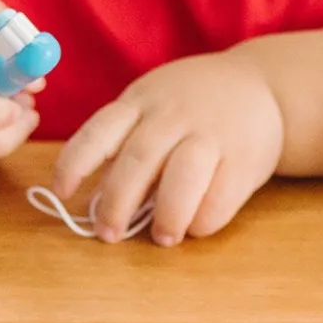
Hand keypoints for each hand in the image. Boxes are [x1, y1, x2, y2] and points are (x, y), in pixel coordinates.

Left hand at [54, 50, 284, 244]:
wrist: (261, 84)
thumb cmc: (191, 104)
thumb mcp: (152, 105)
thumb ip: (127, 141)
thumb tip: (98, 196)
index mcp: (140, 101)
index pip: (98, 131)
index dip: (75, 162)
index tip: (61, 191)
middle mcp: (172, 114)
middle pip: (138, 160)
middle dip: (117, 203)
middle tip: (108, 234)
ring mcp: (211, 133)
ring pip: (181, 176)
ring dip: (166, 215)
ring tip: (160, 239)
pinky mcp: (246, 156)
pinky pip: (221, 194)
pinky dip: (204, 219)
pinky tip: (194, 228)